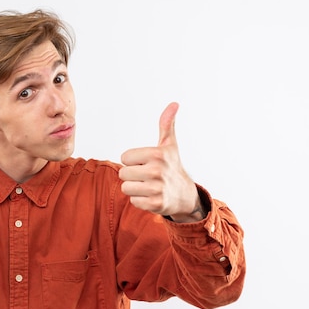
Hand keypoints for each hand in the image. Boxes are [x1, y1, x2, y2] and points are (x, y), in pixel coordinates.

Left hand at [119, 102, 203, 221]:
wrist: (185, 195)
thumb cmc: (172, 167)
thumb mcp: (169, 145)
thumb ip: (166, 125)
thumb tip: (174, 104)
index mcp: (157, 154)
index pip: (124, 158)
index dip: (133, 161)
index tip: (146, 163)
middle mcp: (157, 171)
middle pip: (123, 174)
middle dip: (132, 176)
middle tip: (147, 176)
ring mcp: (157, 189)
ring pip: (126, 188)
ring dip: (134, 189)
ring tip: (148, 186)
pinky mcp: (156, 204)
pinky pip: (133, 201)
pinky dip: (140, 201)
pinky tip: (151, 197)